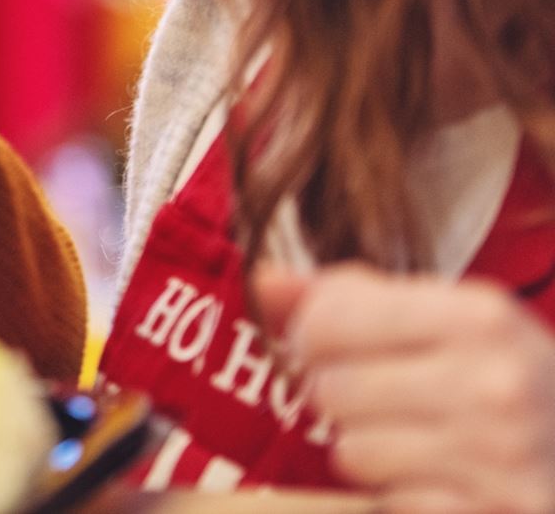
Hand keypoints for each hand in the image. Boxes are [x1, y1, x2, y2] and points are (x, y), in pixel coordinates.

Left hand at [262, 263, 554, 511]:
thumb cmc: (510, 378)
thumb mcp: (452, 320)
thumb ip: (353, 297)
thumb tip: (264, 282)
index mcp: (479, 317)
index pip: (328, 320)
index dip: (313, 337)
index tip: (333, 348)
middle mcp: (493, 384)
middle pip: (330, 389)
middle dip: (341, 399)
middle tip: (382, 402)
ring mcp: (501, 459)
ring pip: (351, 453)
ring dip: (368, 452)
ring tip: (415, 442)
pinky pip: (391, 504)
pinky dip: (403, 496)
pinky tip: (440, 479)